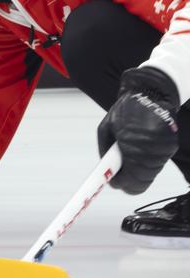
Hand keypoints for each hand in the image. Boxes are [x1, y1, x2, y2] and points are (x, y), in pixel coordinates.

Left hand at [98, 67, 179, 194]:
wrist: (151, 93)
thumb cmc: (126, 109)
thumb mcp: (106, 128)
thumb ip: (105, 150)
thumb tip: (107, 169)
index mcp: (133, 144)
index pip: (130, 179)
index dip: (120, 184)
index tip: (112, 183)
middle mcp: (152, 150)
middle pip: (142, 182)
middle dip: (128, 182)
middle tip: (118, 177)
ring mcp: (165, 150)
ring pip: (150, 174)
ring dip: (137, 173)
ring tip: (127, 161)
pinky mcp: (172, 147)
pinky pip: (157, 164)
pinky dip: (146, 165)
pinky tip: (138, 154)